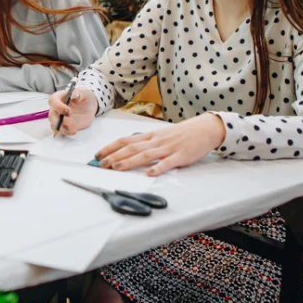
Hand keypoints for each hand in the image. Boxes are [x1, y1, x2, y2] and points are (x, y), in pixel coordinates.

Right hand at [48, 86, 97, 135]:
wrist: (89, 106)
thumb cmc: (84, 96)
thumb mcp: (84, 92)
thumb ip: (80, 93)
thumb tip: (75, 96)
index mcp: (59, 97)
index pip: (53, 100)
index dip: (58, 106)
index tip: (67, 110)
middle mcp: (56, 108)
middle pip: (51, 115)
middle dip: (58, 121)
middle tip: (68, 123)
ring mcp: (59, 118)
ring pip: (54, 125)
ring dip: (62, 128)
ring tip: (72, 130)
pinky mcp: (64, 126)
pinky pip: (61, 131)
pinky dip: (66, 132)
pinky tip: (74, 131)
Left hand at [95, 113, 225, 175]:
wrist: (205, 128)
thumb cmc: (181, 134)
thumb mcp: (161, 135)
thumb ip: (146, 143)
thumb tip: (128, 150)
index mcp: (150, 136)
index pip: (125, 140)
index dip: (110, 147)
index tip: (97, 154)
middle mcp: (156, 141)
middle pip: (132, 148)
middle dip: (114, 156)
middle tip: (100, 164)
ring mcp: (168, 148)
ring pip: (145, 155)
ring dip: (129, 162)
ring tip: (116, 168)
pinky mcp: (181, 156)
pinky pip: (168, 163)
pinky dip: (158, 168)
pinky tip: (149, 174)